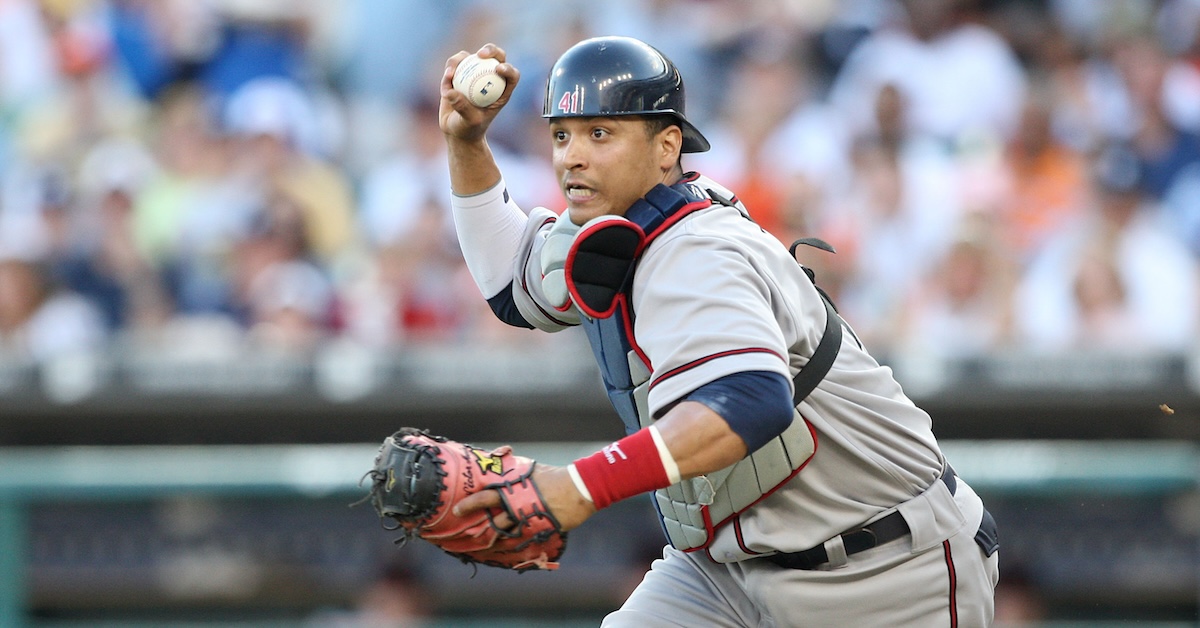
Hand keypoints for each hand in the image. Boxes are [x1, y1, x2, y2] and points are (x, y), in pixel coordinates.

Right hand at [439, 43, 520, 142]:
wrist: (456, 130)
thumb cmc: (468, 129)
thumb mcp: (469, 122)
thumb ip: (463, 108)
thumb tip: (451, 92)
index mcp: (502, 91)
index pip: (512, 75)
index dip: (509, 69)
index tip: (498, 69)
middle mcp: (490, 78)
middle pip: (496, 57)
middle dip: (491, 50)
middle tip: (480, 54)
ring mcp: (475, 73)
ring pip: (471, 57)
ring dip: (461, 60)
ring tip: (451, 74)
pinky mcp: (459, 73)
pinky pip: (455, 64)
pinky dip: (450, 68)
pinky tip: (447, 77)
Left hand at [452, 464, 595, 531]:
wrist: (577, 489)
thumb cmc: (553, 477)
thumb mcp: (531, 470)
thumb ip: (514, 471)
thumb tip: (501, 458)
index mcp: (513, 489)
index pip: (486, 497)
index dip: (470, 504)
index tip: (457, 509)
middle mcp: (518, 506)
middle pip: (494, 520)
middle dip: (479, 528)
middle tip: (467, 533)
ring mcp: (528, 520)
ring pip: (507, 532)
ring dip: (497, 536)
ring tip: (486, 542)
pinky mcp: (539, 529)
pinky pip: (523, 538)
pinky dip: (515, 541)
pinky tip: (508, 546)